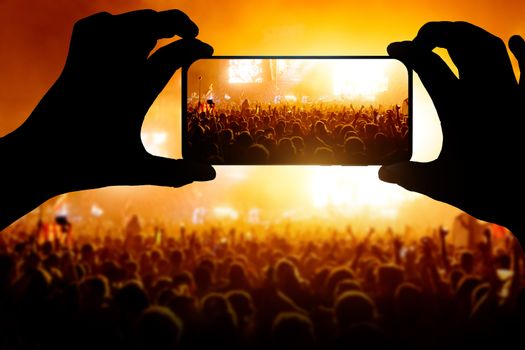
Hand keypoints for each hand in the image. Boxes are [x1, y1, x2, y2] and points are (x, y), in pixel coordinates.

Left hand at [0, 10, 214, 228]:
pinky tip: (120, 32)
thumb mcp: (137, 171)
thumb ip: (177, 173)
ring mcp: (92, 62)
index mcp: (134, 92)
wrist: (38, 157)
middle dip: (176, 22)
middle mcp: (114, 70)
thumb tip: (212, 175)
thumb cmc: (88, 164)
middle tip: (192, 33)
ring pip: (123, 22)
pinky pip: (91, 28)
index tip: (209, 49)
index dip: (195, 47)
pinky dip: (110, 22)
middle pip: (149, 25)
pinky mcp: (74, 63)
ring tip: (163, 30)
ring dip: (148, 20)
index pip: (173, 56)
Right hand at [379, 22, 524, 237]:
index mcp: (457, 108)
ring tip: (453, 38)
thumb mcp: (441, 184)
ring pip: (492, 46)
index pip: (427, 65)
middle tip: (421, 39)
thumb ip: (409, 176)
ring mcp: (509, 93)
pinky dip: (523, 49)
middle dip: (437, 32)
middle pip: (461, 42)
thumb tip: (382, 174)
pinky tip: (516, 40)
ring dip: (469, 35)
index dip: (407, 52)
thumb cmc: (488, 191)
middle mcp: (484, 92)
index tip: (393, 49)